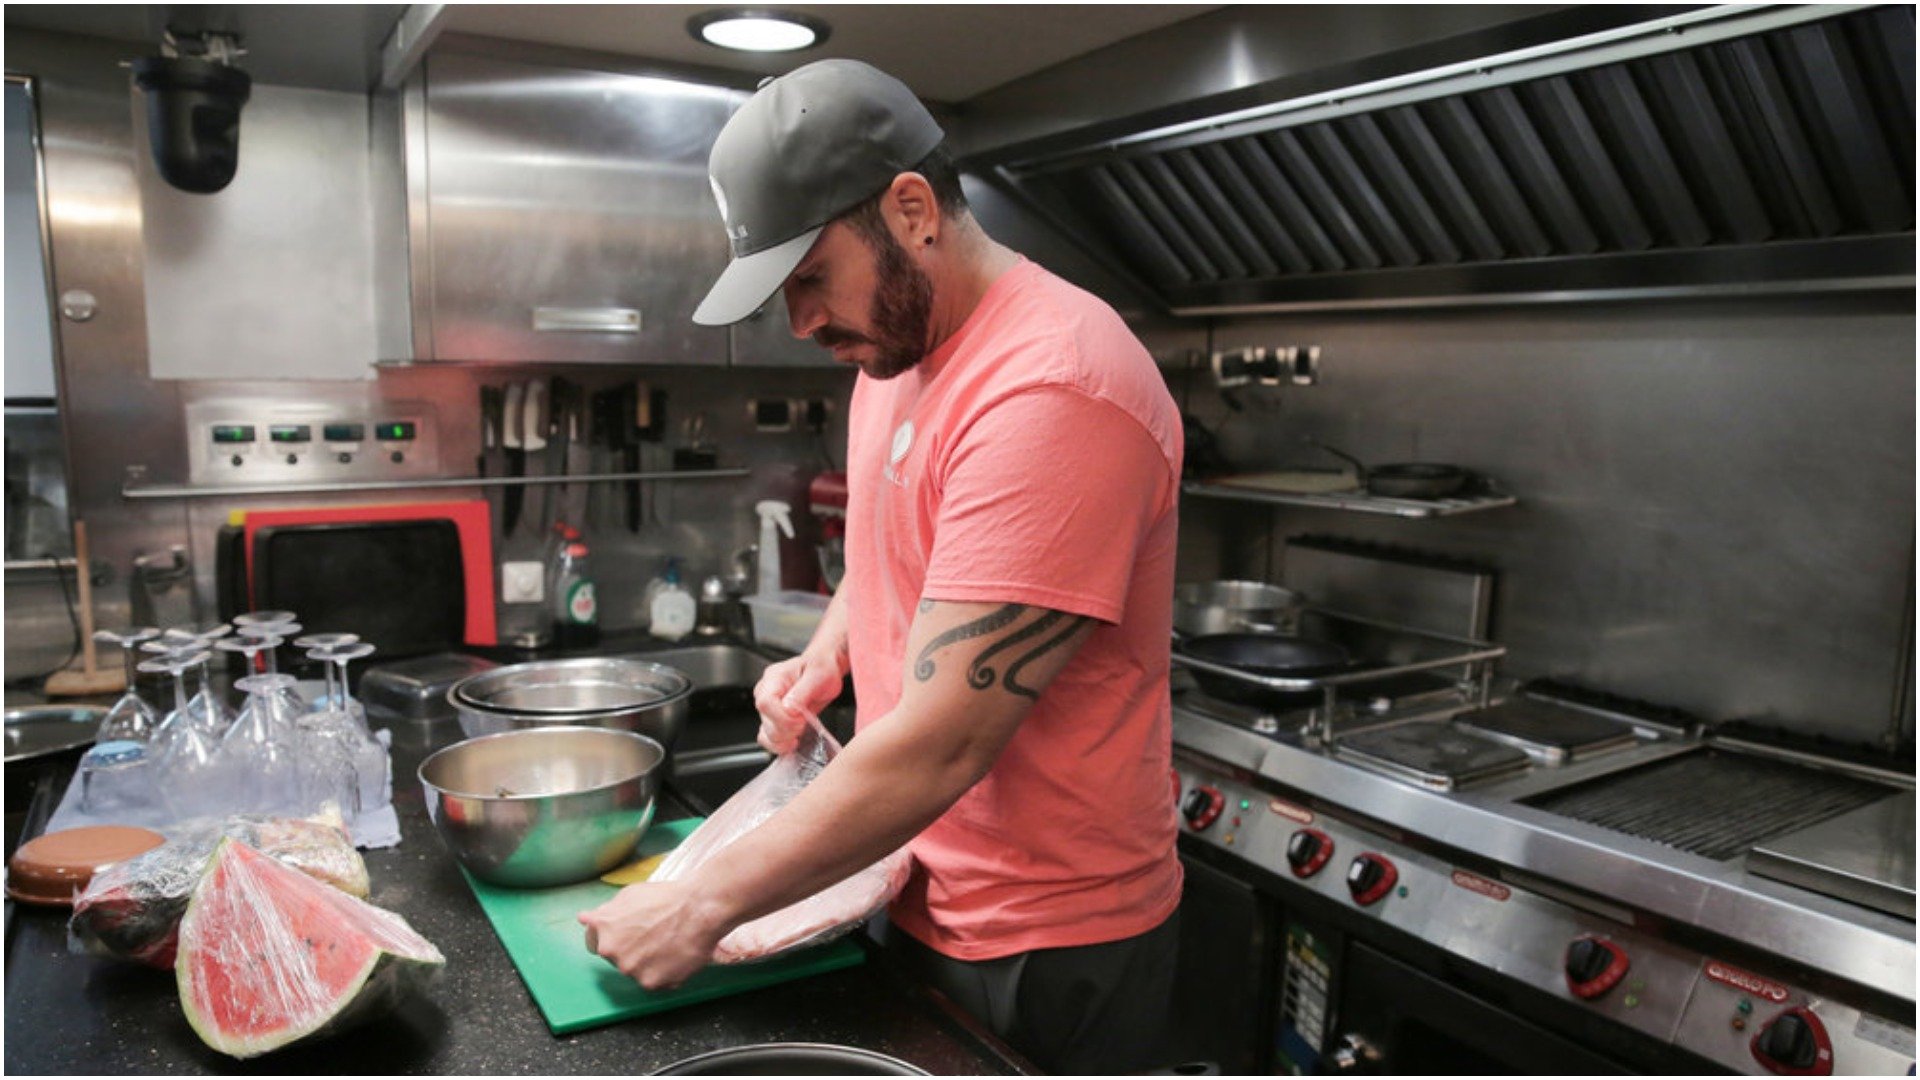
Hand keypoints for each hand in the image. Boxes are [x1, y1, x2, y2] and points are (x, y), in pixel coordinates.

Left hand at [578, 879, 727, 990]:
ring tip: (668, 943)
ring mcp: (631, 970)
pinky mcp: (652, 983)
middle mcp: (613, 953)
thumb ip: (604, 912)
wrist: (698, 909)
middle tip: (654, 936)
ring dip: (648, 963)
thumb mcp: (629, 895)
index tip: (628, 935)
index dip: (614, 938)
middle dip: (632, 950)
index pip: (597, 943)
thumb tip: (584, 918)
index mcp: (603, 930)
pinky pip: (655, 982)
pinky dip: (664, 973)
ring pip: (636, 972)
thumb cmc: (667, 898)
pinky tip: (675, 955)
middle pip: (618, 958)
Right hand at [752, 648, 845, 754]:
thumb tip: (788, 709)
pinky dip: (780, 745)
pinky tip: (793, 741)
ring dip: (784, 740)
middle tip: (804, 722)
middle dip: (788, 730)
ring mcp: (768, 708)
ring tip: (800, 730)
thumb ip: (801, 693)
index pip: (765, 703)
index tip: (801, 719)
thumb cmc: (821, 668)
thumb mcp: (818, 676)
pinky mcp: (773, 719)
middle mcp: (765, 692)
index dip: (782, 717)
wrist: (824, 669)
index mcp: (774, 678)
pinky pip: (768, 739)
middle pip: (765, 722)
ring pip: (765, 734)